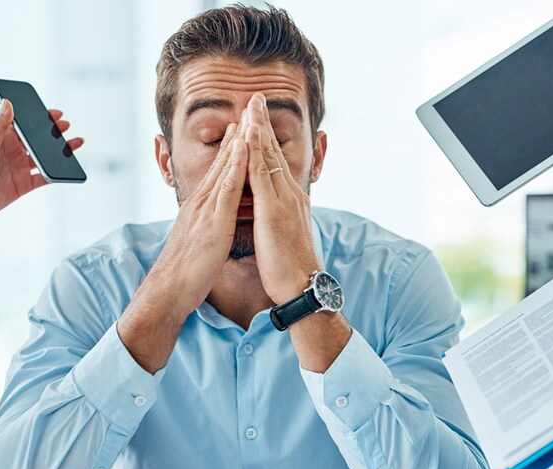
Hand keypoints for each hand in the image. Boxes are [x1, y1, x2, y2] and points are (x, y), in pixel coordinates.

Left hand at [0, 100, 84, 224]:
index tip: (54, 113)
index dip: (39, 119)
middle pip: (37, 140)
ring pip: (44, 158)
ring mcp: (19, 169)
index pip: (24, 125)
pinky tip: (64, 169)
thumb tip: (7, 103)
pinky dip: (55, 174)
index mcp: (3, 140)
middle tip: (66, 126)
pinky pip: (44, 178)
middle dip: (53, 133)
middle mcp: (13, 152)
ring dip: (59, 152)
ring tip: (74, 144)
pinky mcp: (23, 185)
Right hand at [115, 121, 247, 372]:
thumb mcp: (201, 241)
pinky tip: (245, 148)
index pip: (220, 170)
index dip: (232, 147)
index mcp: (202, 206)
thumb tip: (215, 222)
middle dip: (237, 134)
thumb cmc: (186, 272)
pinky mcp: (212, 220)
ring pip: (225, 167)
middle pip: (223, 160)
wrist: (170, 290)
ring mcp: (206, 208)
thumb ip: (208, 226)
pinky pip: (228, 187)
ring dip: (239, 140)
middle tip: (249, 109)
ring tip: (250, 116)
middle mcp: (202, 201)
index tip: (243, 126)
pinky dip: (236, 165)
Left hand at [243, 94, 321, 303]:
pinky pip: (262, 174)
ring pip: (269, 157)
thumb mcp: (284, 235)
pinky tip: (249, 134)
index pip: (275, 162)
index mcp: (289, 200)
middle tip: (257, 96)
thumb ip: (278, 217)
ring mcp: (283, 200)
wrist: (302, 288)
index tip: (257, 116)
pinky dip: (255, 152)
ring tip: (253, 104)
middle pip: (274, 152)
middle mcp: (289, 194)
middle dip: (264, 123)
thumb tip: (270, 210)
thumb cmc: (291, 268)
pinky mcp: (274, 210)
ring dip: (260, 128)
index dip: (265, 138)